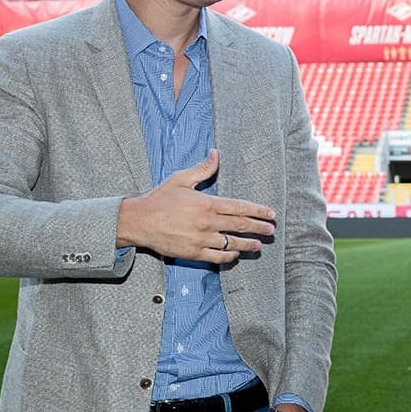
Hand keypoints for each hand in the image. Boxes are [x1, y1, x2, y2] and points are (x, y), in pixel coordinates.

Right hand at [116, 149, 276, 261]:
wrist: (139, 222)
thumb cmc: (159, 199)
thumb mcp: (181, 179)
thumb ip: (202, 169)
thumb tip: (216, 154)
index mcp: (207, 203)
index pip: (240, 207)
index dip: (258, 211)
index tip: (271, 214)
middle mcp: (208, 222)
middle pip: (241, 226)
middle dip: (259, 228)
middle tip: (271, 230)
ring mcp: (202, 239)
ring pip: (232, 243)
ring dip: (248, 244)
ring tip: (259, 245)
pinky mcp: (194, 253)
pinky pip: (218, 257)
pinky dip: (229, 256)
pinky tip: (236, 254)